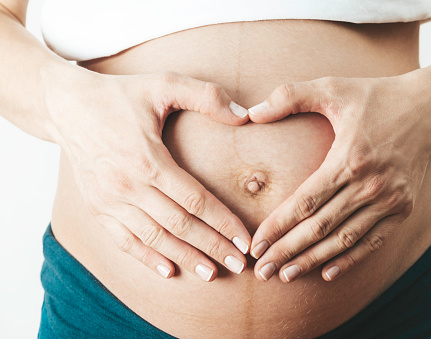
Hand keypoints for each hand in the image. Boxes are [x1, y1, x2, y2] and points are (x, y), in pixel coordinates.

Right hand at [45, 70, 251, 280]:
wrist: (66, 107)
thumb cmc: (119, 95)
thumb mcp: (163, 84)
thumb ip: (206, 96)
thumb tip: (244, 115)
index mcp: (148, 159)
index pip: (196, 201)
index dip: (223, 223)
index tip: (244, 240)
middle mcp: (128, 186)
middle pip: (179, 225)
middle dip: (212, 246)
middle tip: (238, 263)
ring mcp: (109, 200)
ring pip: (154, 238)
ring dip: (185, 257)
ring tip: (211, 272)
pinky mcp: (96, 208)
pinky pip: (123, 241)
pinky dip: (146, 258)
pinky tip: (168, 271)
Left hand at [247, 75, 430, 281]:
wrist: (429, 109)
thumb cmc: (376, 97)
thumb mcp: (332, 87)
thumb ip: (290, 97)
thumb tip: (251, 114)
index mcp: (348, 159)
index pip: (305, 202)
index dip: (278, 227)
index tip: (255, 245)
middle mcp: (370, 185)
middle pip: (320, 227)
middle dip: (287, 251)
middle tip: (261, 270)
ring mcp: (389, 200)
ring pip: (344, 240)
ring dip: (313, 260)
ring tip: (285, 275)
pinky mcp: (403, 208)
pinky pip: (372, 241)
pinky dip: (350, 259)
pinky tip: (327, 273)